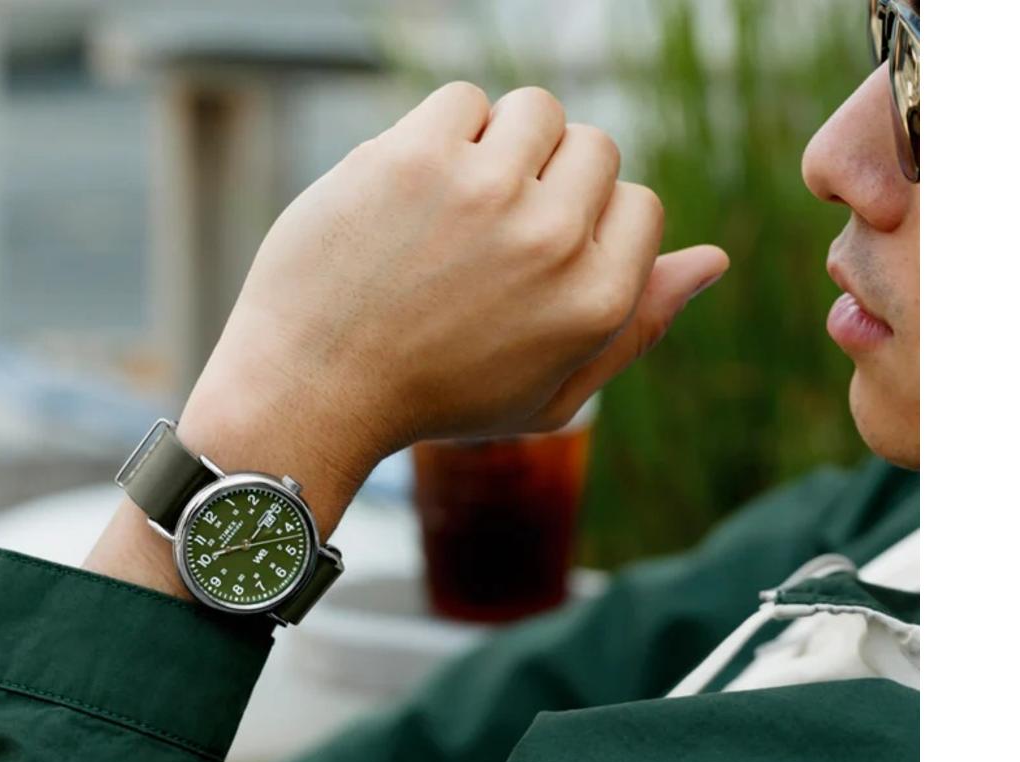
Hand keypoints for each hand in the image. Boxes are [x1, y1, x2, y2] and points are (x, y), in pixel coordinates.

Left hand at [180, 82, 726, 492]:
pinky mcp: (418, 156)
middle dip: (548, 181)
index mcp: (594, 302)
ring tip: (452, 209)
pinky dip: (442, 136)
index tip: (527, 261)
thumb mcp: (549, 395)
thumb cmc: (434, 399)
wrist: (312, 389)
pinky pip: (464, 100)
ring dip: (502, 147)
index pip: (642, 204)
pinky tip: (411, 194)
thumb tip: (712, 261)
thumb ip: (635, 328)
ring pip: (537, 110)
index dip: (587, 225)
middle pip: (596, 147)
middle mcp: (554, 241)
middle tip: (484, 238)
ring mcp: (485, 192)